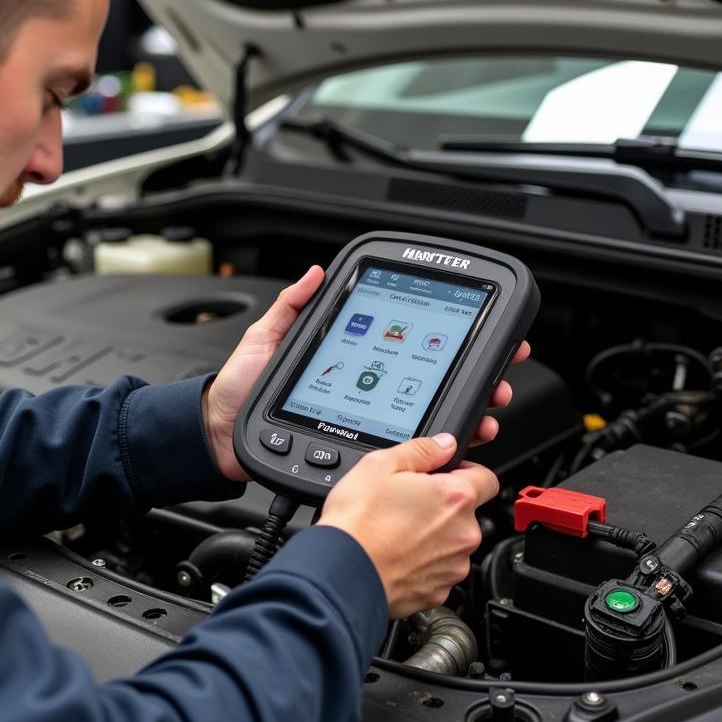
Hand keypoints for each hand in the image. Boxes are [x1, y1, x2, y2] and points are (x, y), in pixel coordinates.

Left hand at [203, 266, 531, 479]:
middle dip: (474, 373)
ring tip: (488, 402)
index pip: (405, 344)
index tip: (479, 326)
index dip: (443, 336)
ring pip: (430, 415)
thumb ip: (292, 308)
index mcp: (352, 359)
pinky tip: (461, 435)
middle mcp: (366, 390)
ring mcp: (368, 419)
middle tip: (499, 369)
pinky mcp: (364, 448)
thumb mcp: (266, 339)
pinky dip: (443, 443)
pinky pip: (410, 448)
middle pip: (430, 380)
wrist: (223, 437)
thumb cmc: (242, 390)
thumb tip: (316, 272)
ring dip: (469, 407)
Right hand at [318, 434, 498, 617]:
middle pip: (466, 512)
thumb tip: (445, 444)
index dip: (466, 472)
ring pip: (453, 543)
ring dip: (434, 536)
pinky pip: (438, 570)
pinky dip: (422, 562)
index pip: (487, 478)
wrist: (343, 572)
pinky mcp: (439, 593)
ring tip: (396, 531)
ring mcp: (453, 566)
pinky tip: (396, 553)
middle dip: (443, 506)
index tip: (446, 476)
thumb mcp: (380, 465)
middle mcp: (464, 534)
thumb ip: (422, 450)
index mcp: (455, 498)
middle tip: (408, 503)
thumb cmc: (358, 522)